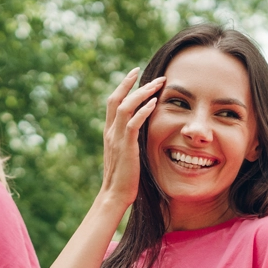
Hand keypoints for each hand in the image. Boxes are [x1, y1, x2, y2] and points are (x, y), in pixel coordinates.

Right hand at [99, 68, 163, 207]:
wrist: (114, 195)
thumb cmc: (124, 177)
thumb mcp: (126, 153)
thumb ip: (130, 140)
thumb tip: (141, 131)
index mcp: (110, 132)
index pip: (113, 102)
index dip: (123, 86)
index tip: (135, 73)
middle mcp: (110, 132)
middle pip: (116, 99)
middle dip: (130, 83)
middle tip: (145, 71)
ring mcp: (116, 138)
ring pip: (125, 107)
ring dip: (142, 93)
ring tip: (157, 84)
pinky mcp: (125, 147)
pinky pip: (133, 124)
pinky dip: (143, 111)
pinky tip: (154, 103)